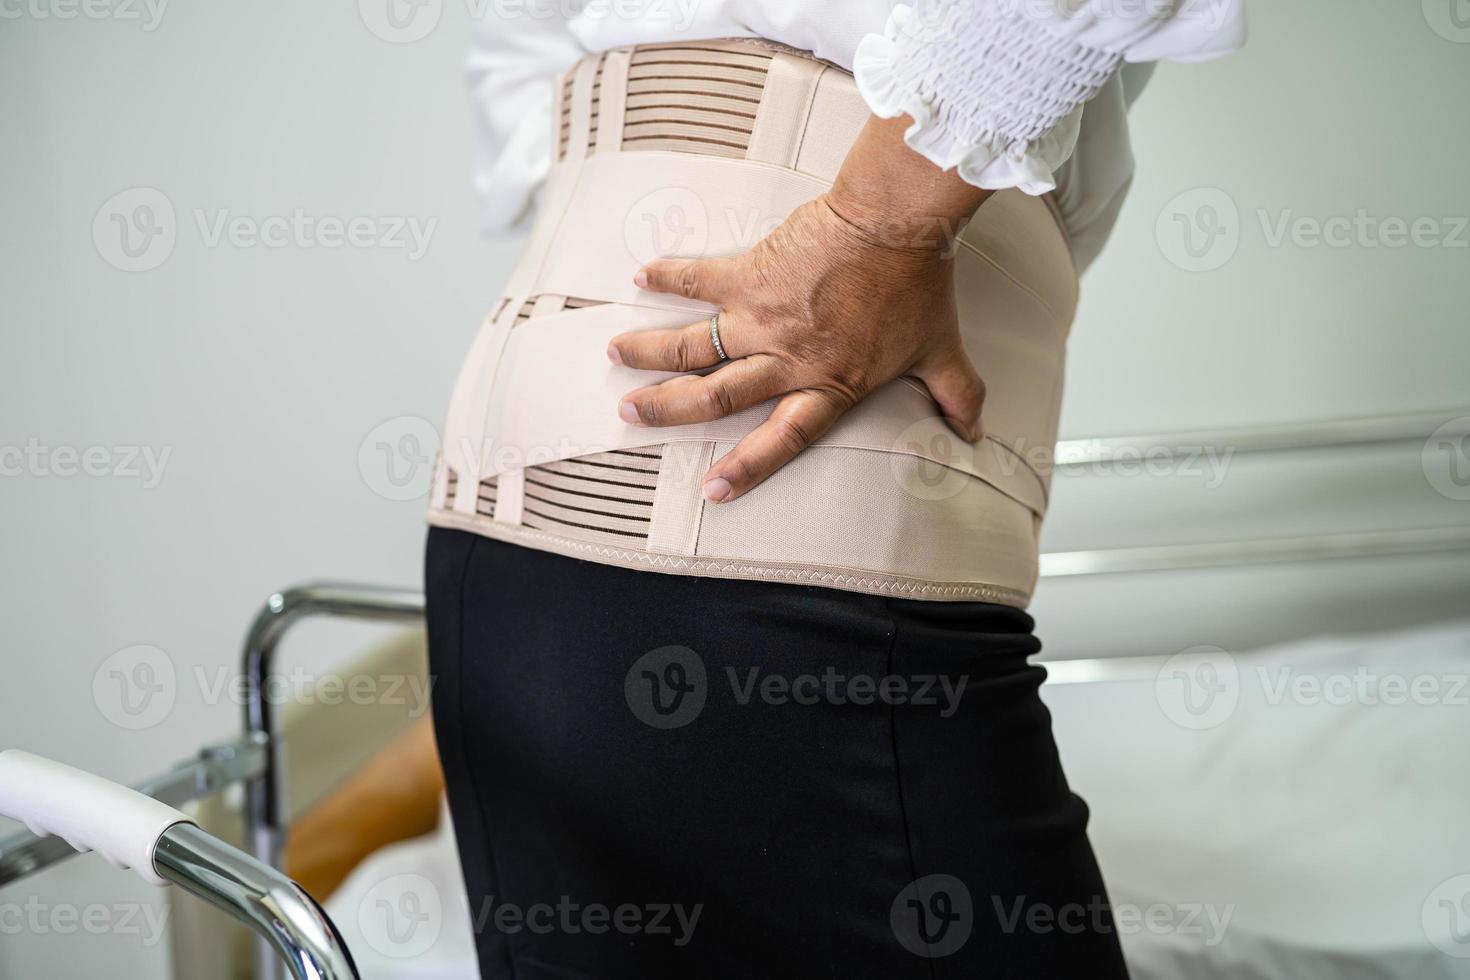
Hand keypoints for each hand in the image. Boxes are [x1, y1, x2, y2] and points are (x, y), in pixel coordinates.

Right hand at [608, 116, 990, 503]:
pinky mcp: (751, 272)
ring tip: (615, 355)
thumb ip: (956, 395)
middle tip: (630, 414)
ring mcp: (762, 316)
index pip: (782, 438)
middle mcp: (786, 358)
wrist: (897, 223)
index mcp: (828, 384)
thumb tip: (977, 432)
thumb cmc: (917, 286)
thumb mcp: (940, 350)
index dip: (748, 468)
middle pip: (715, 396)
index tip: (714, 491)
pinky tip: (639, 276)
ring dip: (651, 351)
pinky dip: (668, 275)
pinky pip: (700, 277)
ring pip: (693, 344)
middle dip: (668, 410)